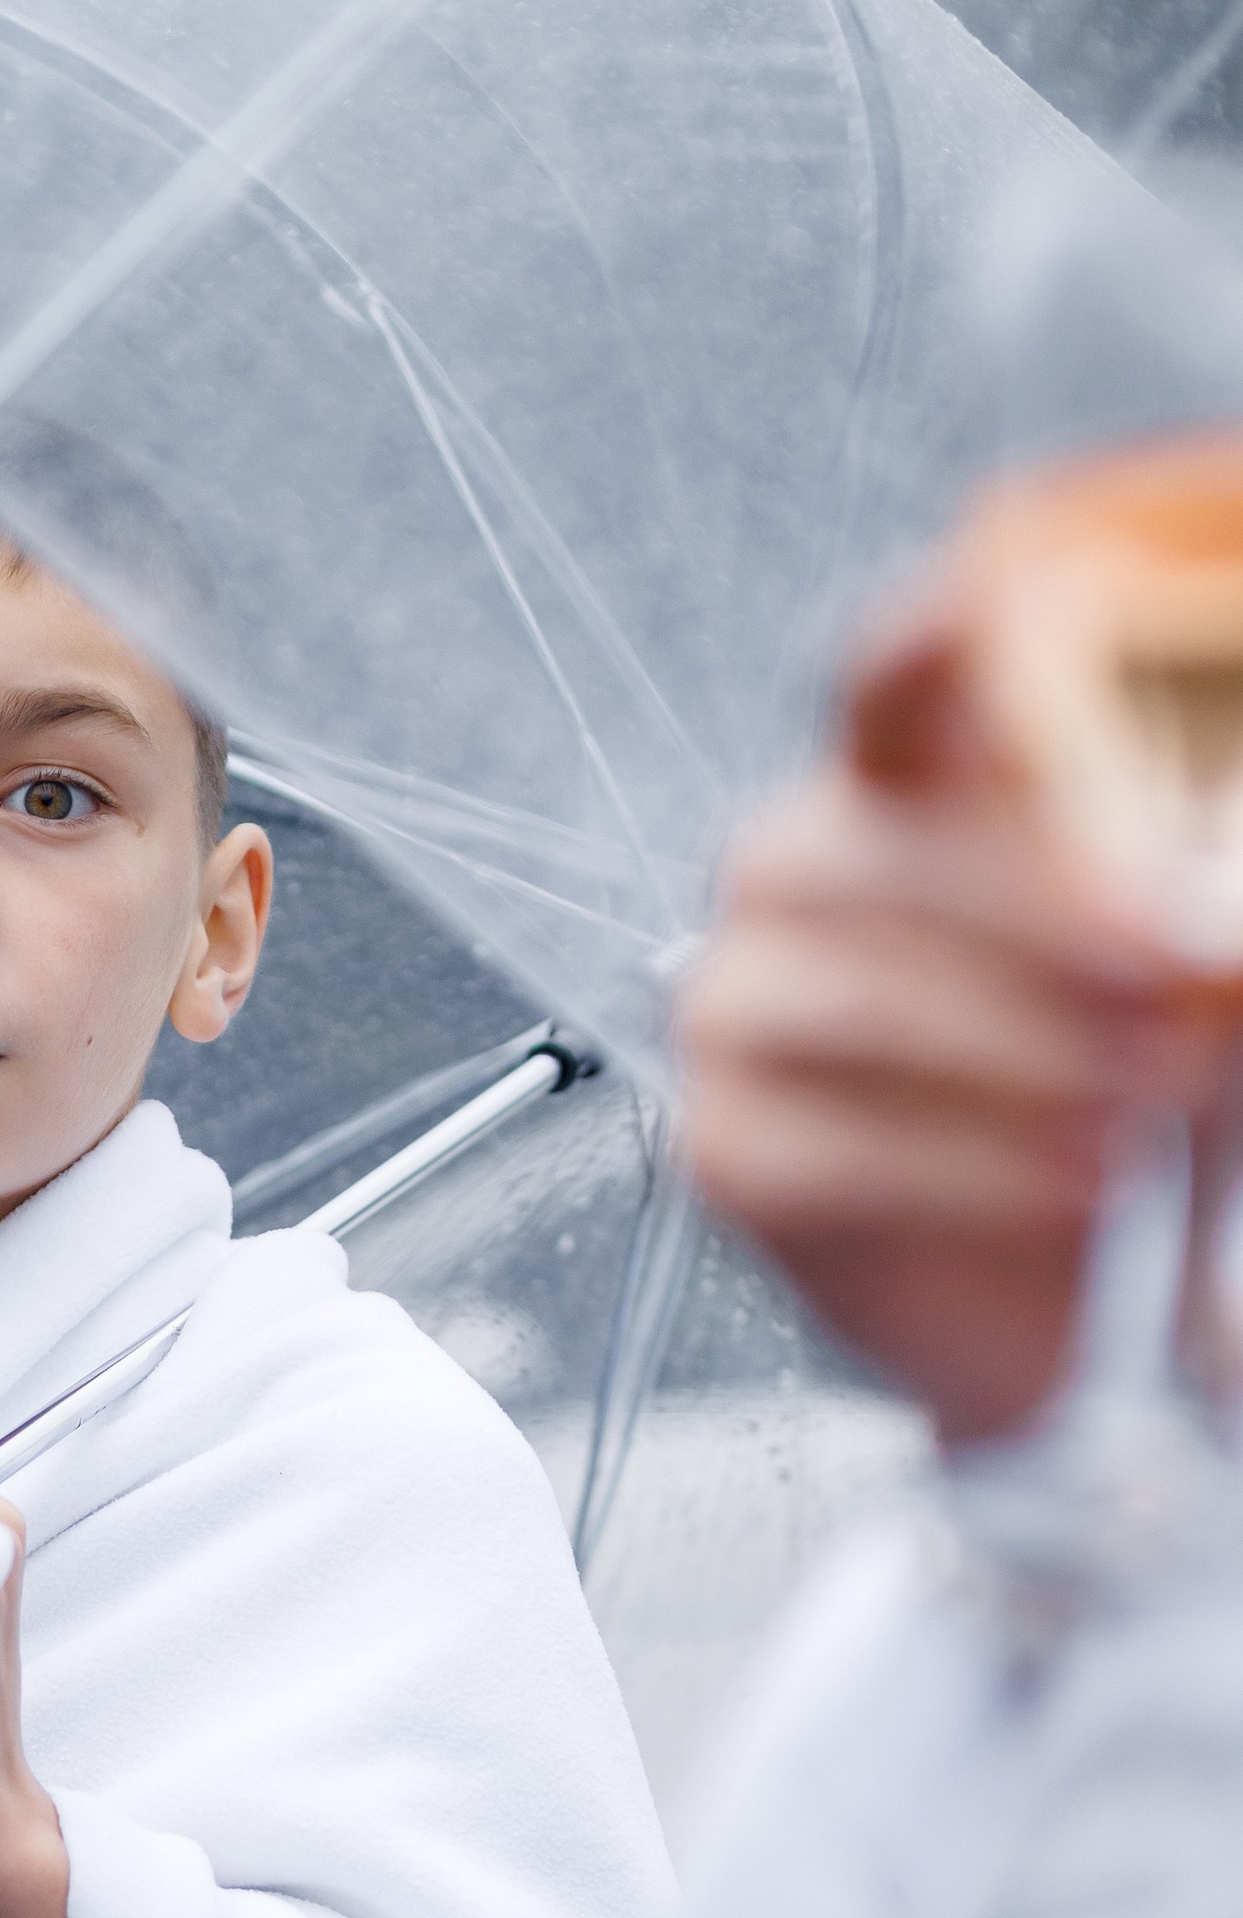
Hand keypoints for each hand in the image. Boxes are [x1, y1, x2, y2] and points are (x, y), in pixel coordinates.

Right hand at [681, 589, 1242, 1444]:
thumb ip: (1194, 899)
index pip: (890, 682)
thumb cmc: (1138, 1101)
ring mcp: (737, 1015)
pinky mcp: (725, 1153)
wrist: (1089, 1304)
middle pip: (871, 852)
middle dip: (1034, 910)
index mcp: (905, 790)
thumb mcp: (1198, 972)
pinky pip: (827, 1148)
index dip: (920, 642)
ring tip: (1149, 1099)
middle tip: (1172, 962)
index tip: (979, 613)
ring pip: (849, 1004)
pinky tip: (1081, 1180)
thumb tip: (1219, 896)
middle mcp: (796, 881)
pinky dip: (972, 1167)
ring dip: (1022, 1050)